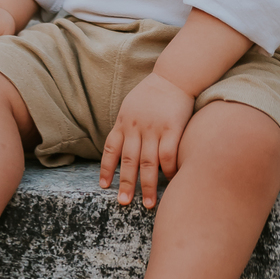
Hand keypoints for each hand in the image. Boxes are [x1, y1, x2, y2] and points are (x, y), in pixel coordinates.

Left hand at [100, 73, 194, 208]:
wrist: (175, 75)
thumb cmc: (153, 92)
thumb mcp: (131, 105)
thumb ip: (126, 125)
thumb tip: (121, 147)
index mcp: (124, 121)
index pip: (111, 148)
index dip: (107, 169)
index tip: (104, 186)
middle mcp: (136, 126)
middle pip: (128, 160)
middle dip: (125, 184)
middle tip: (124, 203)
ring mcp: (154, 128)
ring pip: (148, 163)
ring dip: (147, 185)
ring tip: (148, 203)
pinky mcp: (173, 128)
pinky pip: (168, 155)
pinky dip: (168, 171)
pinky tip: (170, 182)